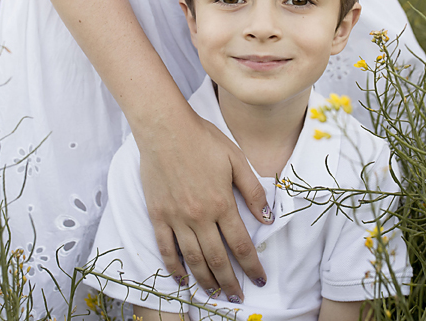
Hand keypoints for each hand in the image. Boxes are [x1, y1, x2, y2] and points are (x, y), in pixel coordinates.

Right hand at [139, 108, 269, 302]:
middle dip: (230, 282)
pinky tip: (182, 279)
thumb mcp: (236, 159)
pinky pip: (166, 248)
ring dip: (205, 280)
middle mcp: (199, 216)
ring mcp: (176, 217)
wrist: (165, 128)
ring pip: (192, 258)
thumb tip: (268, 218)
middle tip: (238, 297)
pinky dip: (174, 267)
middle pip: (217, 258)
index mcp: (222, 203)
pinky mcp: (157, 214)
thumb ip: (253, 191)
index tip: (259, 280)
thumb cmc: (203, 139)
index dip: (252, 266)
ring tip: (215, 293)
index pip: (241, 244)